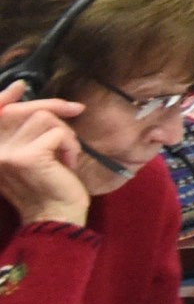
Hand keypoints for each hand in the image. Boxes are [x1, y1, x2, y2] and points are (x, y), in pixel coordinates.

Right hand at [0, 82, 90, 225]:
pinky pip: (59, 133)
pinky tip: (68, 164)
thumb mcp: (30, 154)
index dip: (5, 97)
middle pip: (23, 110)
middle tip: (76, 110)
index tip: (21, 87)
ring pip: (45, 118)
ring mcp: (6, 154)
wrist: (55, 217)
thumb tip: (20, 88)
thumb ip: (23, 130)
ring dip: (66, 134)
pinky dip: (71, 146)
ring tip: (65, 155)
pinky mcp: (28, 157)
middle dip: (54, 106)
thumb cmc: (49, 186)